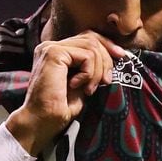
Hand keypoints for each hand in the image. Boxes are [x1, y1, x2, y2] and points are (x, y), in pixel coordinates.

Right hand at [7, 31, 124, 154]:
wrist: (41, 122)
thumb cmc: (58, 110)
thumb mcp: (81, 85)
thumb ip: (90, 69)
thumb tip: (112, 58)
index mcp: (55, 52)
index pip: (86, 38)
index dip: (106, 45)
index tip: (121, 57)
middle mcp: (51, 46)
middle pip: (91, 38)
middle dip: (106, 59)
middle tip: (106, 81)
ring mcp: (51, 48)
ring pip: (91, 46)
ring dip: (98, 70)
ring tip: (90, 89)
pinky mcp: (54, 53)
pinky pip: (86, 55)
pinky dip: (90, 73)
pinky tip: (80, 86)